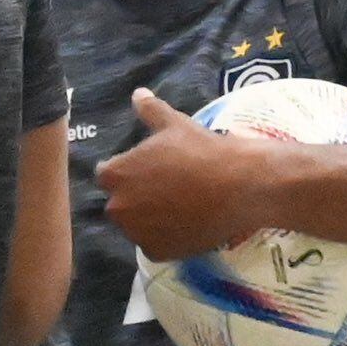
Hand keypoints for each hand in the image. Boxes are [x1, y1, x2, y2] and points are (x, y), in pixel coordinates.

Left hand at [96, 90, 281, 259]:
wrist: (239, 186)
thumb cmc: (202, 150)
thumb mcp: (174, 124)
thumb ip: (150, 110)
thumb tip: (137, 94)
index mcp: (114, 174)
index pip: (107, 174)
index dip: (128, 171)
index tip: (150, 170)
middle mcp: (117, 207)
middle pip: (120, 202)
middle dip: (136, 197)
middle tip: (167, 189)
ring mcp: (135, 233)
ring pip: (136, 225)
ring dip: (148, 219)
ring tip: (179, 207)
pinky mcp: (155, 252)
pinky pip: (153, 245)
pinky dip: (165, 238)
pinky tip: (185, 224)